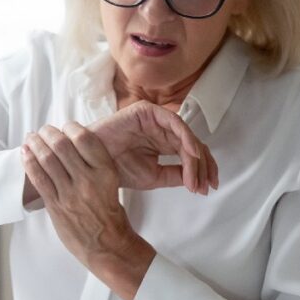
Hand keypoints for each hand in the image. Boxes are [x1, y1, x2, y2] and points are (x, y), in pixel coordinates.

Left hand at [21, 123, 154, 299]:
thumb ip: (94, 166)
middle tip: (44, 129)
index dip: (72, 127)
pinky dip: (29, 163)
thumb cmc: (110, 215)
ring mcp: (70, 193)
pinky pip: (38, 179)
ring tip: (31, 137)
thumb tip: (73, 145)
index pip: (85, 139)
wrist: (108, 246)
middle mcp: (88, 180)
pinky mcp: (56, 206)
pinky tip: (24, 153)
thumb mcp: (111, 184)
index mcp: (106, 172)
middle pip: (62, 146)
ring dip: (36, 144)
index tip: (66, 126)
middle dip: (49, 133)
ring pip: (47, 160)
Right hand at [90, 101, 218, 194]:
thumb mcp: (154, 176)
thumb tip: (197, 180)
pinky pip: (174, 122)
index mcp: (163, 142)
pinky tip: (191, 154)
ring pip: (186, 135)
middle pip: (193, 144)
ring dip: (195, 157)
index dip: (202, 170)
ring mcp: (155, 119)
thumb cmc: (117, 168)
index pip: (190, 153)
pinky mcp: (147, 111)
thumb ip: (176, 175)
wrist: (92, 166)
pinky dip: (186, 138)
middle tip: (206, 185)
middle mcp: (161, 129)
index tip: (207, 188)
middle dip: (204, 166)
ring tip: (197, 177)